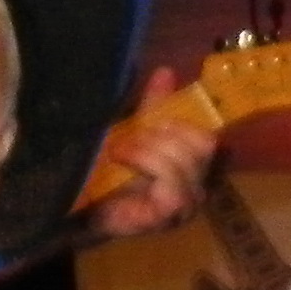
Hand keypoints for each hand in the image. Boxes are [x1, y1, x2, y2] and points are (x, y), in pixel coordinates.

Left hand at [79, 69, 216, 240]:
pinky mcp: (168, 217)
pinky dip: (147, 168)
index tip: (152, 120)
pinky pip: (172, 190)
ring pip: (183, 164)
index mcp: (192, 165)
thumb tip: (166, 72)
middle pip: (201, 147)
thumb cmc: (112, 172)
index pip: (207, 139)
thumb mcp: (136, 131)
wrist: (84, 206)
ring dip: (148, 150)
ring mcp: (185, 205)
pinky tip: (125, 163)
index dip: (182, 122)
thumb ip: (154, 106)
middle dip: (162, 134)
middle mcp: (196, 186)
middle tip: (132, 136)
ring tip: (121, 150)